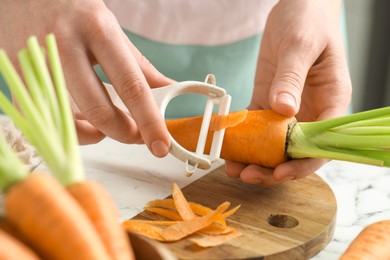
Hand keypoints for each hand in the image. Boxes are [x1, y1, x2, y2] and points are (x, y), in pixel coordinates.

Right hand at [0, 0, 171, 156]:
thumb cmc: (75, 12)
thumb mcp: (111, 29)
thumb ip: (140, 65)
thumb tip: (169, 90)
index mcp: (98, 30)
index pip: (131, 85)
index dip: (149, 121)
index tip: (161, 144)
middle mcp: (66, 45)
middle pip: (99, 109)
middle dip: (125, 133)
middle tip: (137, 137)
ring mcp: (37, 63)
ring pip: (68, 121)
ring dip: (96, 134)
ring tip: (107, 126)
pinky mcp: (18, 76)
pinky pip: (45, 119)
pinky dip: (70, 129)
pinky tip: (81, 120)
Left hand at [225, 0, 351, 184]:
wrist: (296, 7)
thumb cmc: (308, 20)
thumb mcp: (300, 45)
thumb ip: (292, 77)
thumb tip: (285, 109)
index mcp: (331, 100)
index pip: (321, 143)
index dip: (302, 162)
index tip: (280, 170)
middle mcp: (311, 110)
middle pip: (295, 151)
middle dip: (273, 167)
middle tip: (248, 174)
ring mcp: (288, 108)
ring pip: (273, 144)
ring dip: (255, 159)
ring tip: (233, 168)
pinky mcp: (269, 101)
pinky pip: (256, 126)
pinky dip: (244, 140)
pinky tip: (229, 148)